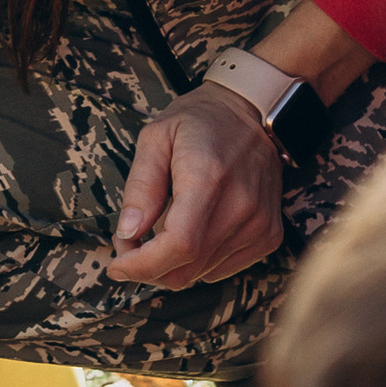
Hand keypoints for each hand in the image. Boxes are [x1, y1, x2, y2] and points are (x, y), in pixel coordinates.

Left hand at [109, 83, 286, 287]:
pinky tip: (189, 231)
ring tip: (158, 229)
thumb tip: (127, 234)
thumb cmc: (199, 122)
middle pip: (187, 267)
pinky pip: (222, 269)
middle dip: (147, 267)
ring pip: (201, 273)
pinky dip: (197, 262)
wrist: (253, 113)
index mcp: (208, 177)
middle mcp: (241, 206)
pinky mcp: (269, 235)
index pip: (178, 244)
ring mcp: (259, 224)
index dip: (142, 265)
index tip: (117, 265)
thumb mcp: (156, 138)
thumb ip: (140, 187)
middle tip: (129, 242)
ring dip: (170, 264)